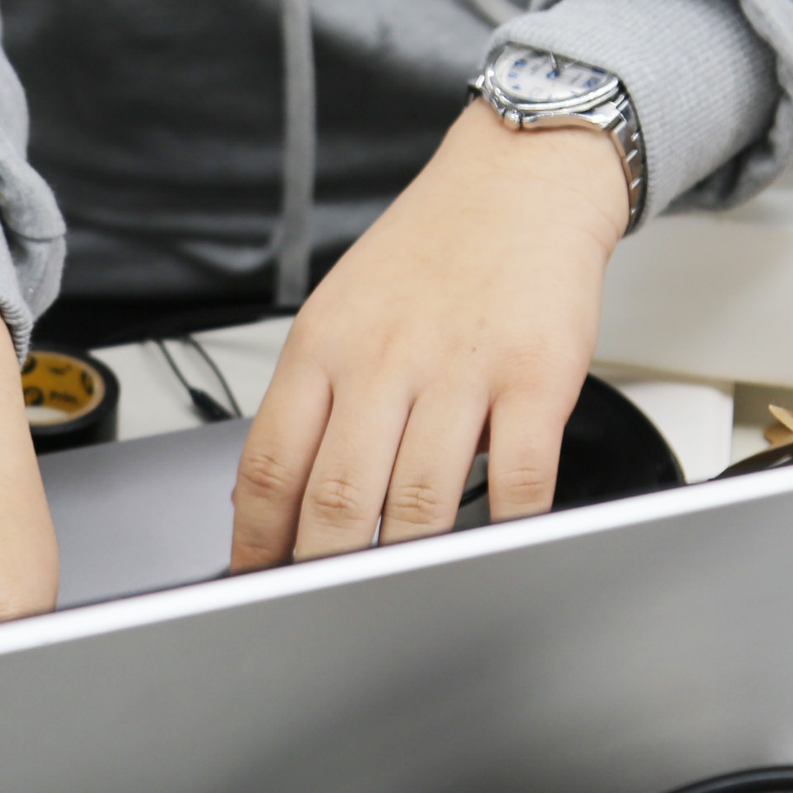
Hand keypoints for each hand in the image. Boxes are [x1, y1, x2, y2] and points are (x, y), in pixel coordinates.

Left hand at [230, 103, 626, 567]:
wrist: (519, 177)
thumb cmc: (430, 253)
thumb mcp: (340, 312)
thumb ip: (309, 400)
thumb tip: (264, 500)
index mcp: (323, 346)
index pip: (270, 464)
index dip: (255, 541)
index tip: (254, 586)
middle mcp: (384, 359)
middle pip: (336, 494)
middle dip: (320, 570)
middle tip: (318, 616)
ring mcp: (462, 369)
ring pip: (419, 499)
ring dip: (402, 566)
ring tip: (392, 605)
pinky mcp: (537, 376)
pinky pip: (520, 478)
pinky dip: (503, 532)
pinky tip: (491, 558)